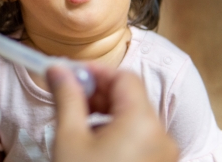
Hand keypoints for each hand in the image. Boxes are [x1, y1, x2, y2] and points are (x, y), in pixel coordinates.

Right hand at [47, 64, 178, 161]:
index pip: (124, 77)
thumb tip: (58, 69)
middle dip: (98, 92)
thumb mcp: (69, 139)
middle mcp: (161, 138)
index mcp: (143, 123)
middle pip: (132, 97)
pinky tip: (92, 146)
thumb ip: (67, 97)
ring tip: (76, 124)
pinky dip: (116, 133)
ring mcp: (163, 158)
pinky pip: (139, 140)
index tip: (68, 75)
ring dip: (105, 113)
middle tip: (67, 96)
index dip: (95, 71)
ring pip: (135, 119)